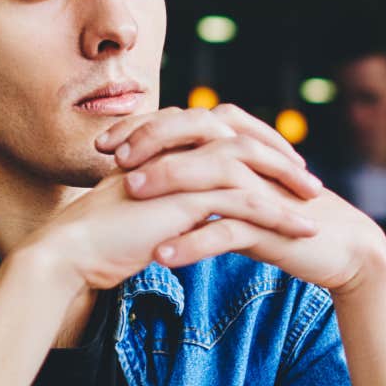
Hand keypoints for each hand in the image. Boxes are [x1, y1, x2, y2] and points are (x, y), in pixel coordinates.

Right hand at [25, 167, 322, 292]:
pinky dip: (279, 215)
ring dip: (287, 185)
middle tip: (309, 180)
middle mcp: (175, 150)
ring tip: (315, 205)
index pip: (221, 133)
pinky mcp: (186, 198)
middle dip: (280, 158)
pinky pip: (246, 202)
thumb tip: (199, 212)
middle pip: (242, 138)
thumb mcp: (147, 214)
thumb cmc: (102, 240)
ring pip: (251, 166)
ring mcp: (181, 170)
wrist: (71, 252)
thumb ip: (173, 203)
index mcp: (166, 147)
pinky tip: (302, 230)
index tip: (282, 168)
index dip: (255, 147)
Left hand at [92, 103, 385, 293]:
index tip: (103, 144)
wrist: (339, 245)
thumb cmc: (283, 217)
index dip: (142, 127)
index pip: (184, 121)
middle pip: (197, 133)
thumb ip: (205, 174)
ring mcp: (264, 188)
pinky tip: (162, 256)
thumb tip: (157, 169)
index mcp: (239, 144)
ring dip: (170, 181)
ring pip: (212, 174)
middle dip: (152, 140)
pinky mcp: (274, 224)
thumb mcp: (240, 190)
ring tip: (130, 193)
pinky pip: (229, 229)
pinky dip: (194, 241)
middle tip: (111, 157)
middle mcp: (251, 156)